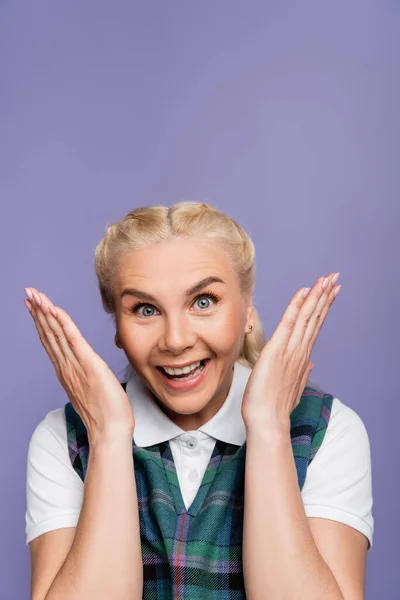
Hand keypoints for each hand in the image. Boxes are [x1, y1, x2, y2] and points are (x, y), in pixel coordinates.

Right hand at [24, 287, 134, 443]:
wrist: (110, 432)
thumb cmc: (106, 415)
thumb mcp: (91, 391)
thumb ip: (84, 376)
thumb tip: (86, 368)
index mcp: (67, 372)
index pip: (51, 342)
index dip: (41, 322)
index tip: (33, 306)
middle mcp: (66, 367)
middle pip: (48, 334)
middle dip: (38, 312)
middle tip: (28, 294)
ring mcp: (76, 366)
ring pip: (56, 334)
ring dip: (45, 313)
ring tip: (34, 296)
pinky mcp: (89, 365)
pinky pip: (74, 340)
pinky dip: (63, 323)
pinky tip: (54, 309)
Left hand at [241, 273, 340, 433]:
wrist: (267, 421)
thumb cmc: (275, 407)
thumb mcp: (291, 388)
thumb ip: (302, 373)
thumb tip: (310, 364)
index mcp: (301, 358)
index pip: (314, 327)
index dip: (323, 308)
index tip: (331, 292)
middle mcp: (299, 351)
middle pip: (315, 318)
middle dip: (325, 296)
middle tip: (335, 278)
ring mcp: (290, 350)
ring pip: (307, 317)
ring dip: (317, 296)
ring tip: (326, 279)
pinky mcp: (277, 351)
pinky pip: (289, 323)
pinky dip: (297, 306)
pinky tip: (304, 292)